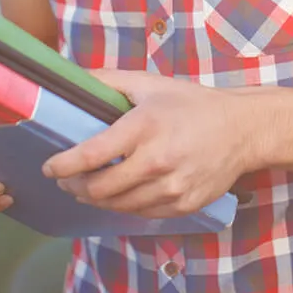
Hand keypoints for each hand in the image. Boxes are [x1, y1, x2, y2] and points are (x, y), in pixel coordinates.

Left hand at [42, 70, 258, 218]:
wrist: (243, 130)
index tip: (49, 167)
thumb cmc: (193, 104)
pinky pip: (141, 214)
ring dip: (96, 199)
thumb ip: (109, 81)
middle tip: (66, 179)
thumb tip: (72, 78)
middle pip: (99, 189)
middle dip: (74, 186)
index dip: (62, 166)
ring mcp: (171, 187)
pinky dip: (124, 206)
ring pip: (117, 206)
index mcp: (144, 127)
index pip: (90, 156)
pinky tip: (119, 194)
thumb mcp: (151, 84)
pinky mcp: (183, 205)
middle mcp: (157, 161)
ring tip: (88, 187)